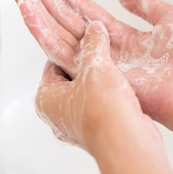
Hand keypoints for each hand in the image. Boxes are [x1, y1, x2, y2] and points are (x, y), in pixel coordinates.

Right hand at [6, 0, 172, 134]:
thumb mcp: (169, 18)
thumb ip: (143, 2)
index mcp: (115, 34)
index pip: (79, 5)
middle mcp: (99, 47)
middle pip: (61, 14)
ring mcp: (94, 61)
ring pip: (54, 29)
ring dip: (33, 5)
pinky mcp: (92, 73)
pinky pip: (60, 49)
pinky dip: (41, 29)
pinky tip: (27, 11)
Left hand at [35, 20, 146, 149]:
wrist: (127, 144)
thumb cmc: (103, 113)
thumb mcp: (96, 66)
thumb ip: (94, 44)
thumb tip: (93, 29)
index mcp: (45, 99)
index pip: (51, 63)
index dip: (69, 47)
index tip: (82, 38)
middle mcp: (58, 114)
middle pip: (70, 77)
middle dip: (87, 63)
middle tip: (100, 49)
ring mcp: (77, 124)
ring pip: (87, 91)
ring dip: (101, 78)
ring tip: (114, 66)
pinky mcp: (98, 130)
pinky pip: (102, 105)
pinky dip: (111, 93)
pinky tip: (123, 84)